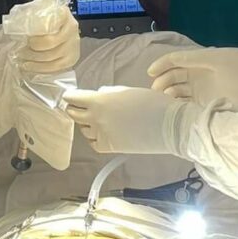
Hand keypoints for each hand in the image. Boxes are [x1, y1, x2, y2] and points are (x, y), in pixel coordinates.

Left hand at [19, 7, 80, 74]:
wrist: (62, 29)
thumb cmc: (47, 20)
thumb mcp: (41, 11)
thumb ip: (32, 15)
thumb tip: (17, 26)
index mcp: (64, 15)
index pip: (50, 23)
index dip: (36, 32)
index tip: (27, 36)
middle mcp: (71, 30)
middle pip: (49, 42)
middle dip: (32, 49)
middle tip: (21, 50)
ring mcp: (73, 46)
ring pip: (51, 58)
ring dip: (34, 61)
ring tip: (23, 61)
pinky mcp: (71, 59)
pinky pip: (55, 68)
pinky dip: (41, 69)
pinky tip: (31, 68)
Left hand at [64, 85, 188, 154]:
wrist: (168, 126)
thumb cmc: (152, 104)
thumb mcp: (127, 91)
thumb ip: (108, 93)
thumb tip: (98, 95)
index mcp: (99, 100)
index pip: (72, 98)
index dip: (69, 96)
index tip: (69, 96)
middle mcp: (96, 118)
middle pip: (73, 114)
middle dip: (73, 109)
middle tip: (77, 107)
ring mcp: (101, 134)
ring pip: (83, 129)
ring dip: (85, 123)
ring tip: (95, 119)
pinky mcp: (109, 148)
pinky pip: (93, 143)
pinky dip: (94, 137)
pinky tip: (101, 132)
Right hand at [148, 48, 237, 109]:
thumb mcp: (214, 59)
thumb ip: (192, 59)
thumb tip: (170, 61)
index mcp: (198, 59)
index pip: (174, 60)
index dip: (161, 65)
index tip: (150, 73)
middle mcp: (197, 74)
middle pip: (173, 77)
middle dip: (162, 82)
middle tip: (156, 93)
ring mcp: (202, 89)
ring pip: (178, 91)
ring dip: (169, 95)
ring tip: (163, 102)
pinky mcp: (208, 102)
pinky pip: (188, 103)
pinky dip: (179, 105)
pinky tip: (174, 109)